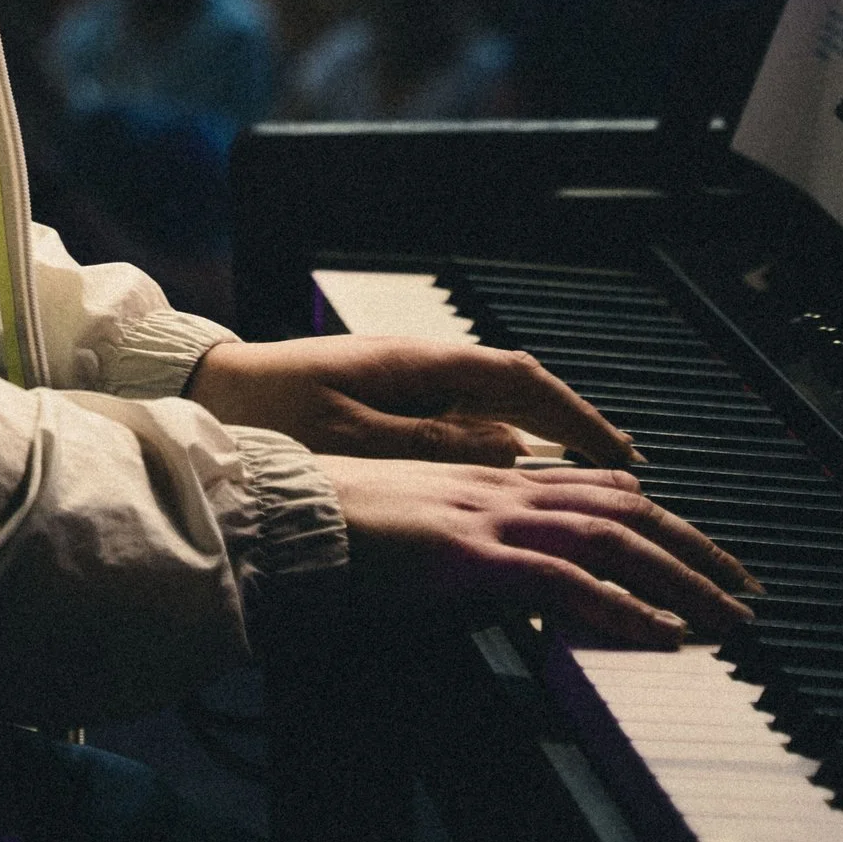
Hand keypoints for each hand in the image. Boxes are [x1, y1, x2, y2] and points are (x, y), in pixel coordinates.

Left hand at [188, 331, 642, 466]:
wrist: (210, 393)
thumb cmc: (272, 415)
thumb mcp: (356, 437)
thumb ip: (436, 442)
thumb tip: (513, 449)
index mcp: (418, 364)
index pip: (520, 380)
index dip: (578, 416)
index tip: (623, 454)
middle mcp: (421, 364)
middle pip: (520, 390)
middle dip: (579, 427)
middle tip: (632, 471)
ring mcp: (407, 380)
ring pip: (498, 405)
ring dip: (548, 436)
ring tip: (596, 477)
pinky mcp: (389, 401)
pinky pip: (469, 417)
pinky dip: (508, 442)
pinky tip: (522, 472)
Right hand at [323, 455, 756, 647]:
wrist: (284, 517)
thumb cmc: (335, 528)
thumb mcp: (417, 527)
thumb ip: (467, 541)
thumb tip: (507, 575)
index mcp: (486, 479)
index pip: (592, 489)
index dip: (652, 516)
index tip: (696, 547)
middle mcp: (500, 488)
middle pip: (621, 510)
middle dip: (692, 549)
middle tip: (744, 587)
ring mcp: (491, 519)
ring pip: (613, 540)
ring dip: (682, 579)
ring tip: (729, 617)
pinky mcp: (475, 559)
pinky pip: (571, 584)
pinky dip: (625, 608)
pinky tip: (663, 633)